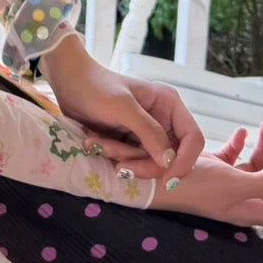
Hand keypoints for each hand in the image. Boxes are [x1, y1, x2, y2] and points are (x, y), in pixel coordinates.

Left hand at [37, 32, 203, 182]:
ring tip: (97, 143)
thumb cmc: (96, 87)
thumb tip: (170, 162)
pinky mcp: (133, 142)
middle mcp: (164, 119)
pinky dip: (116, 157)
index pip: (193, 139)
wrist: (69, 82)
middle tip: (119, 166)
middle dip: (144, 164)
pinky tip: (95, 144)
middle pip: (171, 158)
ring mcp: (148, 133)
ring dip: (124, 158)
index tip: (168, 181)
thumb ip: (149, 133)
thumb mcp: (123, 108)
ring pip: (149, 162)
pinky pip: (133, 161)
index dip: (184, 162)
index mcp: (169, 104)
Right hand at [153, 120, 262, 229]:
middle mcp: (241, 198)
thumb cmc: (193, 186)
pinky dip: (240, 143)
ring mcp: (226, 183)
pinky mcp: (212, 170)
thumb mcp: (233, 185)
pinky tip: (241, 132)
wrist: (155, 178)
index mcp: (249, 208)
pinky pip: (233, 157)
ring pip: (256, 165)